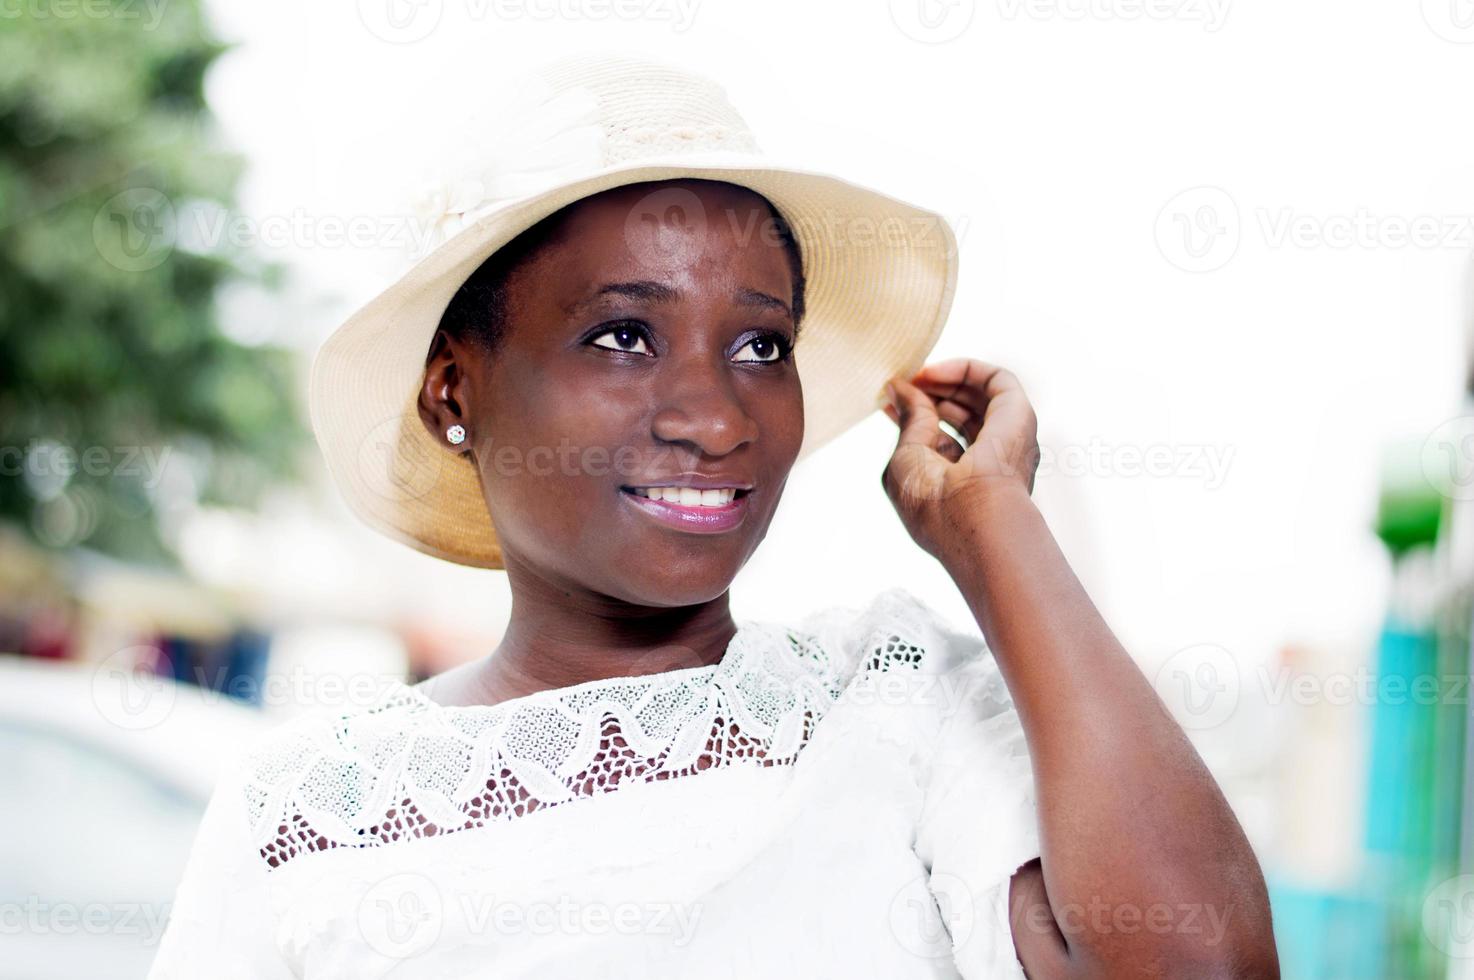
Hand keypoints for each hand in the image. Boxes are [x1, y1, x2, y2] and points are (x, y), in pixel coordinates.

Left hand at [880, 358, 1039, 559]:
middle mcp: (990, 461)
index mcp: (962, 481)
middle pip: (963, 416)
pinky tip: (936, 372)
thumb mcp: (906, 457)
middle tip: (904, 382)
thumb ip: (909, 420)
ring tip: (918, 375)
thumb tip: (897, 388)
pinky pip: (997, 380)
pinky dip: (965, 368)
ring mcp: (1006, 438)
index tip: (891, 395)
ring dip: (947, 379)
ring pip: (981, 396)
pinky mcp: (1018, 416)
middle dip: (930, 394)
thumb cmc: (932, 501)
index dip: (915, 412)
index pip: (941, 438)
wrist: (969, 516)